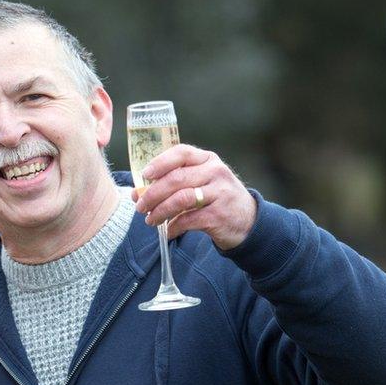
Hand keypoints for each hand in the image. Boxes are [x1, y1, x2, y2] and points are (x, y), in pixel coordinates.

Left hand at [132, 144, 256, 249]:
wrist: (248, 221)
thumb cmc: (216, 199)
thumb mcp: (200, 183)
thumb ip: (172, 184)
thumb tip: (137, 193)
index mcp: (207, 159)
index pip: (181, 153)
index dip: (160, 163)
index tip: (144, 175)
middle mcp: (215, 172)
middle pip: (176, 179)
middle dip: (152, 194)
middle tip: (140, 206)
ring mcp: (220, 193)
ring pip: (181, 199)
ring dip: (160, 211)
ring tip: (150, 220)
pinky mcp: (219, 214)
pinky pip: (189, 220)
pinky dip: (174, 227)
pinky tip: (168, 231)